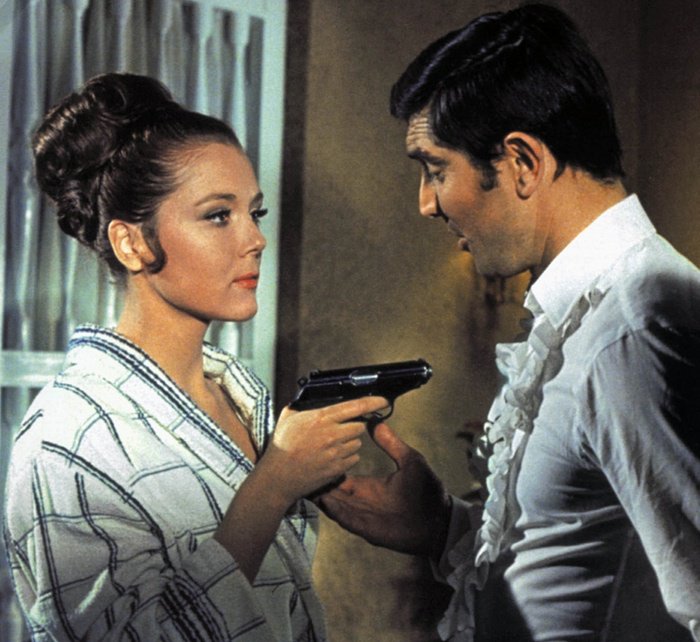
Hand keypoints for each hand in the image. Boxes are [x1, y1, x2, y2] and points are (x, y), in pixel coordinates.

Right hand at [255, 396, 388, 508]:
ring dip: (349, 442)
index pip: (356, 406)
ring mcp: (336, 453)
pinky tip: (332, 457)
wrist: (278, 477)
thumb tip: (313, 397)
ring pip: (357, 443)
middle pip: (360, 426)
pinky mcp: (338, 468)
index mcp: (322, 418)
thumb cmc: (281, 446)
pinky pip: (354, 458)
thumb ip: (303, 405)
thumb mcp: (289, 417)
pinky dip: (347, 457)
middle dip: (354, 426)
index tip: (383, 400)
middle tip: (341, 428)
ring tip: (331, 445)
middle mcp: (332, 434)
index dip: (374, 401)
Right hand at [317, 422, 450, 558]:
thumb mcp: (409, 460)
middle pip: (332, 490)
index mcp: (369, 485)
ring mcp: (362, 515)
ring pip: (334, 504)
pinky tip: (324, 499)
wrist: (438, 520)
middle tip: (301, 469)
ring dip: (321, 495)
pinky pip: (345, 519)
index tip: (315, 454)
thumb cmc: (427, 491)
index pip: (342, 476)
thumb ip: (391, 443)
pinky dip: (334, 510)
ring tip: (305, 482)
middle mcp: (362, 500)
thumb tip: (377, 421)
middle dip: (318, 481)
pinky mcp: (366, 528)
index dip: (328, 467)